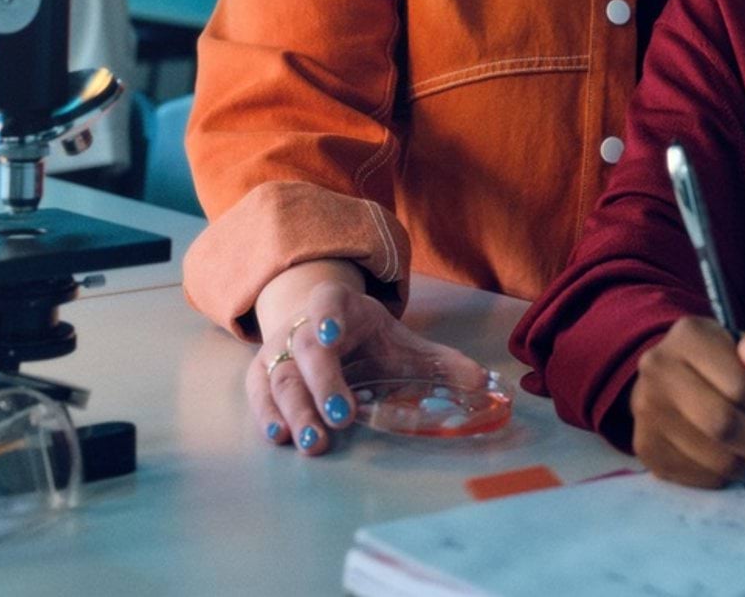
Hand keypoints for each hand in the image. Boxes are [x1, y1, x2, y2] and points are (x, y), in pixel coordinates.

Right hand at [247, 263, 489, 455]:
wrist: (320, 324)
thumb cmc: (367, 337)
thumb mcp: (402, 341)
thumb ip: (441, 362)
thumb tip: (484, 382)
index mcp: (340, 304)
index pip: (330, 303)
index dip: (329, 318)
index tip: (332, 336)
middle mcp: (302, 324)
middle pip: (306, 350)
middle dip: (322, 385)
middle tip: (340, 417)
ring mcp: (277, 349)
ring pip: (279, 377)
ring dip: (295, 411)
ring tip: (314, 442)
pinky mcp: (261, 374)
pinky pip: (259, 394)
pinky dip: (267, 415)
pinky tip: (280, 437)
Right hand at [629, 317, 744, 486]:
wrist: (666, 381)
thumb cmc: (716, 366)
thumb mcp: (742, 346)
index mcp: (688, 336)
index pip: (742, 386)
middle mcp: (658, 370)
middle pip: (724, 425)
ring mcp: (646, 412)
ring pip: (716, 460)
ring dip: (743, 460)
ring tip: (743, 446)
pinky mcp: (646, 449)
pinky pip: (700, 479)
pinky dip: (721, 475)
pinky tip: (721, 456)